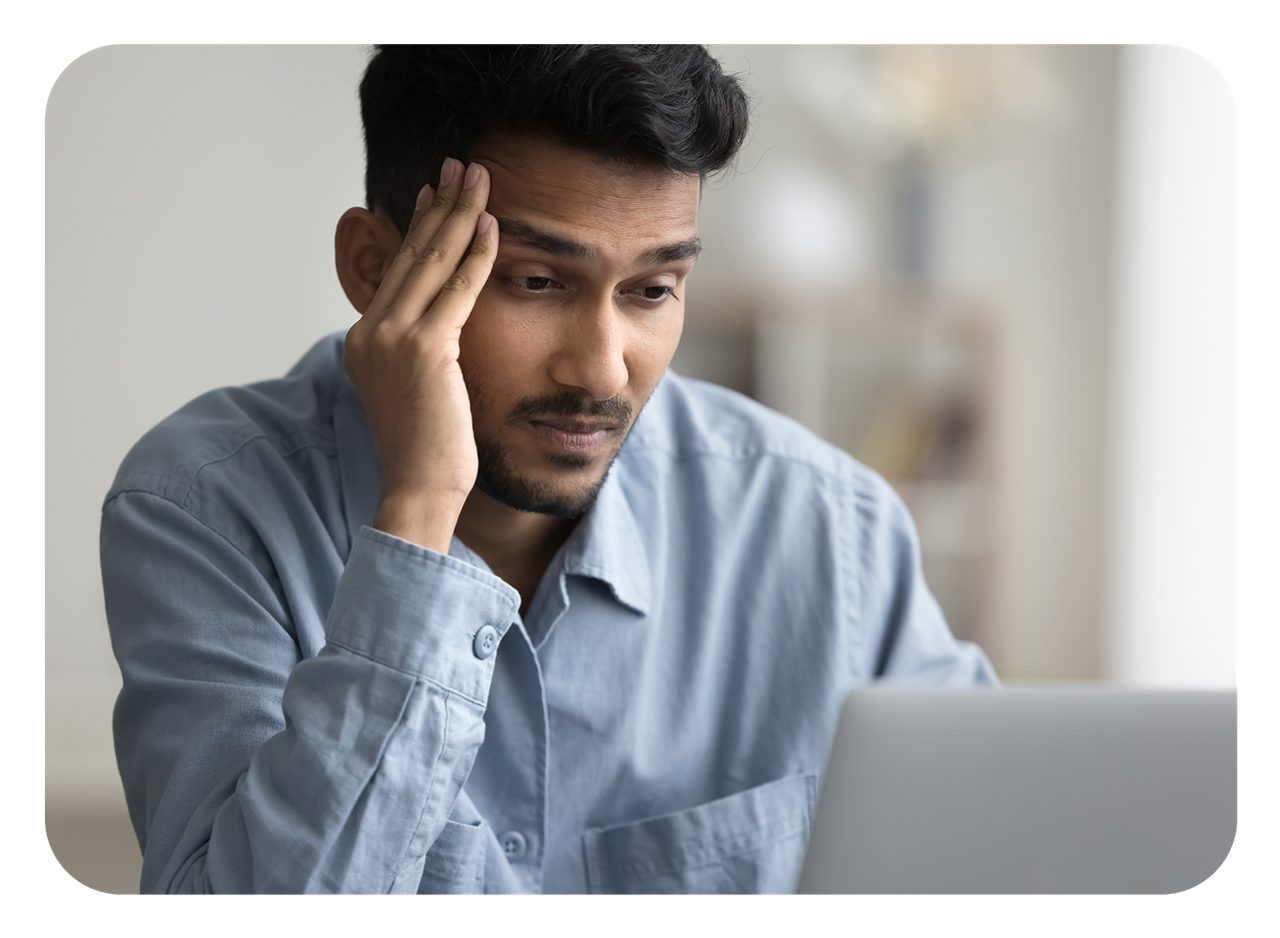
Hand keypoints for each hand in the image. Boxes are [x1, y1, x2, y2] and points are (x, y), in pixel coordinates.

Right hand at [342, 158, 497, 552]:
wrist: (419, 489)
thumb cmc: (429, 453)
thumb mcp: (417, 393)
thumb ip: (425, 355)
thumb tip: (447, 331)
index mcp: (365, 340)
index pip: (399, 270)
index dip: (420, 227)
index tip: (438, 193)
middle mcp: (370, 332)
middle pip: (410, 254)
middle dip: (439, 205)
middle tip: (461, 165)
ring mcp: (392, 339)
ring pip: (431, 261)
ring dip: (459, 214)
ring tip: (479, 177)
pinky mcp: (423, 350)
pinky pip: (456, 290)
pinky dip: (477, 255)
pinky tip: (494, 227)